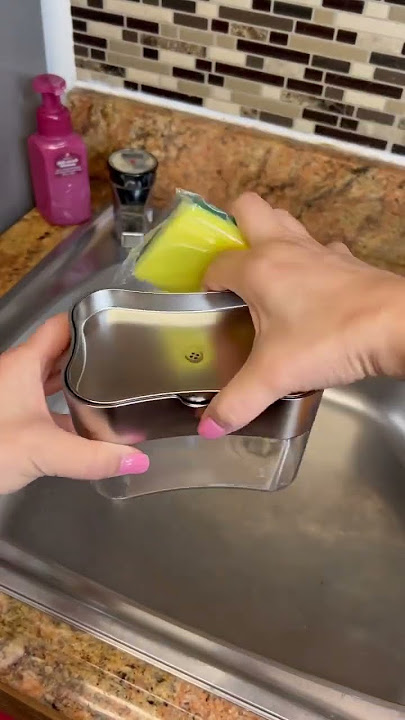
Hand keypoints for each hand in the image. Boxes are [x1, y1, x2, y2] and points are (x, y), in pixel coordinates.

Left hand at [0, 315, 148, 493]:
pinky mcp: (9, 420)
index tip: (118, 323)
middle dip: (89, 355)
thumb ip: (93, 457)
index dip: (88, 321)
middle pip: (58, 353)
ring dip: (76, 383)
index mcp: (24, 363)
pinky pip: (41, 406)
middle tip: (124, 359)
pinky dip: (62, 411)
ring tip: (110, 389)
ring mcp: (10, 396)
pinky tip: (82, 427)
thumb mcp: (45, 450)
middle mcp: (17, 373)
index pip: (61, 327)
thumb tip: (139, 459)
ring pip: (49, 380)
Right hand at [198, 192, 404, 437]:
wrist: (395, 326)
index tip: (210, 305)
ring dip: (271, 236)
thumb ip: (237, 402)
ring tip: (264, 272)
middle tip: (231, 264)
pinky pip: (321, 249)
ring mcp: (319, 251)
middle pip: (249, 208)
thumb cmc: (330, 338)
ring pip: (285, 222)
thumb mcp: (274, 376)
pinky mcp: (346, 262)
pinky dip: (310, 260)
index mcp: (258, 268)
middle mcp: (285, 248)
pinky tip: (310, 288)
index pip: (217, 263)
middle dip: (233, 226)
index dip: (207, 282)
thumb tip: (209, 428)